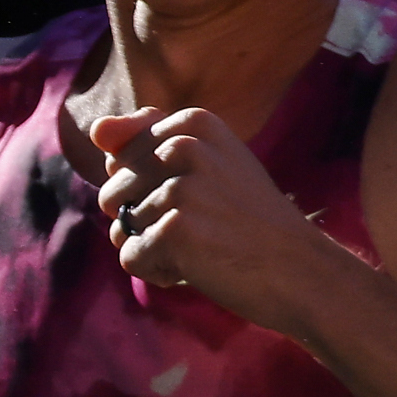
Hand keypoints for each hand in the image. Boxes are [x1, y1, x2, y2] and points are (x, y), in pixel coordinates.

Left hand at [89, 108, 353, 336]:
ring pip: (121, 228)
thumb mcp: (208, 165)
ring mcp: (179, 187)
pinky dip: (158, 273)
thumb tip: (95, 130)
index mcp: (193, 122)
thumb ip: (146, 140)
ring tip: (205, 247)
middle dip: (145, 221)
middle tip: (204, 227)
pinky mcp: (174, 230)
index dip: (151, 191)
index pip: (122, 159)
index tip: (202, 198)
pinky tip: (201, 268)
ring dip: (155, 249)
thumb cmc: (248, 221)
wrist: (300, 270)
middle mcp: (184, 146)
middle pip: (114, 191)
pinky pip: (129, 258)